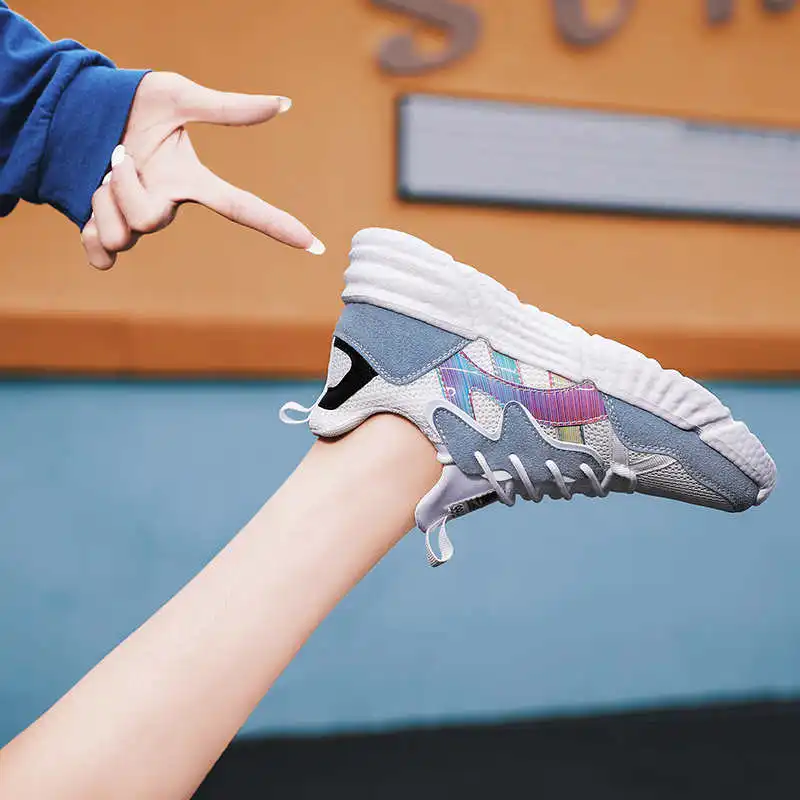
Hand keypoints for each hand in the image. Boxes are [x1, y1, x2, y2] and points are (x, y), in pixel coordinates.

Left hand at [81, 72, 323, 269]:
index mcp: (191, 183)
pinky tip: (90, 207)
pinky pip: (103, 257)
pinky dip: (93, 236)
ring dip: (102, 198)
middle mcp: (168, 208)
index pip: (242, 207)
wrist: (78, 110)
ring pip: (123, 235)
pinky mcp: (103, 232)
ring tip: (98, 171)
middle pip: (151, 220)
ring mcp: (136, 224)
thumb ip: (228, 107)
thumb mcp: (179, 97)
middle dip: (124, 184)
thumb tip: (284, 103)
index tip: (313, 244)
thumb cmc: (133, 104)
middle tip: (115, 153)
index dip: (278, 225)